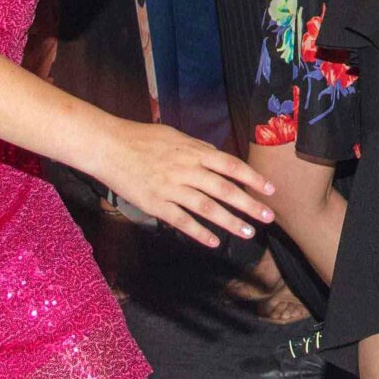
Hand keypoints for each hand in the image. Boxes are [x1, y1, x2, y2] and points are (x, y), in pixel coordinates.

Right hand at [97, 121, 275, 249]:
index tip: (270, 190)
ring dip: (230, 222)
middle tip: (268, 217)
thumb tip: (218, 157)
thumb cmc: (142, 138)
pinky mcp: (155, 204)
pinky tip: (214, 242)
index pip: (231, 165)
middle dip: (249, 204)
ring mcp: (171, 188)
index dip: (252, 178)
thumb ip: (198, 148)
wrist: (109, 147)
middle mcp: (186, 170)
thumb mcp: (175, 135)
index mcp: (193, 152)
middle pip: (224, 189)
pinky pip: (181, 221)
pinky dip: (199, 233)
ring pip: (207, 208)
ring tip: (248, 233)